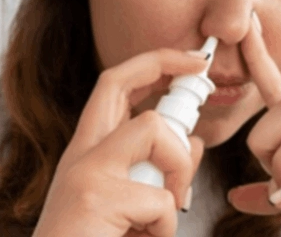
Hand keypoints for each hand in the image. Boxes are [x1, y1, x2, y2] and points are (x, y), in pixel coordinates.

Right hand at [32, 48, 207, 236]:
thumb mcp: (130, 207)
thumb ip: (160, 171)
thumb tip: (195, 141)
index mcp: (86, 154)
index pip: (113, 87)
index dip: (152, 63)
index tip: (190, 61)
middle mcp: (79, 154)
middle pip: (117, 80)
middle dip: (165, 62)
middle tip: (200, 76)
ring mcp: (84, 172)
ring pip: (152, 129)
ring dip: (179, 168)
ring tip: (168, 210)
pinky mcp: (95, 196)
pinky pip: (160, 198)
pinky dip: (166, 226)